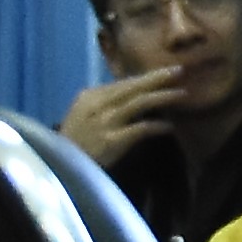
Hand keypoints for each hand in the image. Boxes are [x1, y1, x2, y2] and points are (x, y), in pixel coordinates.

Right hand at [59, 67, 186, 161]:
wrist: (59, 170)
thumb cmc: (74, 144)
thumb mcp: (83, 116)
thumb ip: (104, 104)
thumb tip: (134, 94)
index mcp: (90, 96)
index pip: (123, 83)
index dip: (146, 77)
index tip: (165, 73)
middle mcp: (97, 105)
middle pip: (132, 87)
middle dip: (157, 78)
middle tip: (179, 70)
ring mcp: (104, 123)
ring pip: (138, 103)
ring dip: (161, 97)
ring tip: (181, 94)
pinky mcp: (111, 141)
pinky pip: (139, 129)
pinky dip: (155, 126)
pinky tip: (169, 126)